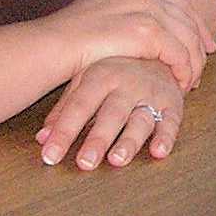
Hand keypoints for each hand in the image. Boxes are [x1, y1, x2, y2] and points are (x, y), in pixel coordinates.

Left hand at [38, 56, 185, 169]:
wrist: (158, 51)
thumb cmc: (116, 71)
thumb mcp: (86, 82)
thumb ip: (64, 110)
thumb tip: (42, 139)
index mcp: (100, 77)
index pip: (78, 107)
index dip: (63, 131)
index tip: (50, 156)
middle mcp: (126, 85)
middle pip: (110, 115)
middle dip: (98, 139)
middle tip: (85, 163)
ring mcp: (150, 94)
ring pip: (139, 120)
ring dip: (129, 141)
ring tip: (117, 160)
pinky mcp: (172, 104)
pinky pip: (171, 122)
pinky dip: (166, 138)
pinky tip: (158, 152)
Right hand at [49, 0, 215, 90]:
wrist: (54, 45)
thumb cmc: (69, 38)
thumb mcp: (101, 16)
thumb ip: (124, 16)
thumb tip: (137, 27)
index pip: (176, 2)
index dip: (194, 22)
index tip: (204, 40)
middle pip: (187, 17)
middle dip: (201, 42)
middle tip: (207, 61)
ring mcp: (147, 9)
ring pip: (187, 38)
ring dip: (192, 63)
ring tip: (190, 82)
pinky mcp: (148, 31)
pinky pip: (179, 54)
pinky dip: (183, 71)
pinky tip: (181, 84)